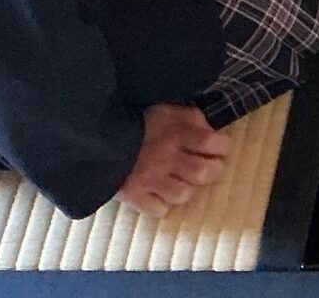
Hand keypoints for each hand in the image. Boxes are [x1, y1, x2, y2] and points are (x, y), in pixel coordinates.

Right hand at [116, 104, 230, 217]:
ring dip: (187, 188)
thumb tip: (210, 131)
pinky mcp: (134, 195)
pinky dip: (162, 205)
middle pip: (204, 173)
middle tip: (208, 167)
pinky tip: (161, 195)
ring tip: (183, 180)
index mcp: (177, 133)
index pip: (215, 144)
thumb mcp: (167, 108)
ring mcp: (151, 179)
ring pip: (183, 194)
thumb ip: (191, 118)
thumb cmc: (135, 119)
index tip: (220, 148)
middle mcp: (168, 158)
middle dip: (212, 170)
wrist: (95, 136)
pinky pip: (158, 210)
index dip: (223, 147)